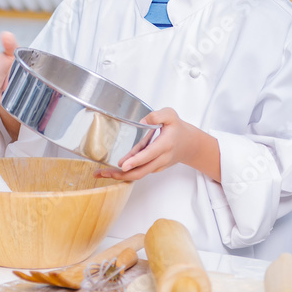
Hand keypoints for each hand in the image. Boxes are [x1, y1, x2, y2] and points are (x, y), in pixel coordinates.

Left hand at [95, 108, 220, 182]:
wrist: (190, 145)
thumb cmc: (178, 128)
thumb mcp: (171, 115)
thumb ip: (157, 115)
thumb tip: (142, 120)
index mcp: (165, 144)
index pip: (149, 154)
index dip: (136, 160)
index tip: (123, 165)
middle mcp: (161, 158)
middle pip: (140, 171)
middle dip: (121, 174)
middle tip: (103, 173)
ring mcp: (157, 165)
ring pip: (139, 174)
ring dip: (120, 176)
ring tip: (101, 173)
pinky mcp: (154, 168)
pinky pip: (140, 172)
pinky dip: (126, 173)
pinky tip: (111, 171)